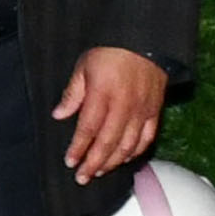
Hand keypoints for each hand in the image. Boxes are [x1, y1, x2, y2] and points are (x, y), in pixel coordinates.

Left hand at [52, 45, 167, 180]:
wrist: (145, 39)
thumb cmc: (112, 50)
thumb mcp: (84, 65)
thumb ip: (73, 93)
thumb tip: (59, 115)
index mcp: (103, 93)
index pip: (88, 129)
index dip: (78, 148)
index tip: (70, 161)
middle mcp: (124, 105)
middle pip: (107, 143)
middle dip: (93, 163)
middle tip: (82, 177)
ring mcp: (142, 110)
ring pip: (127, 145)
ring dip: (112, 162)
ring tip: (99, 171)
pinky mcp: (155, 110)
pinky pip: (146, 138)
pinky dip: (135, 152)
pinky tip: (124, 159)